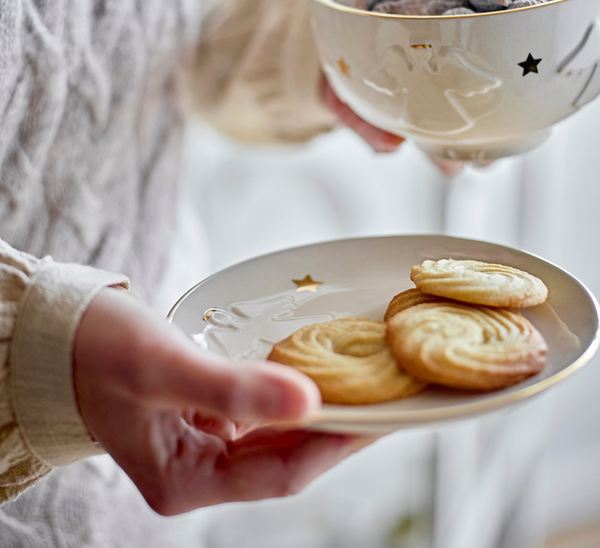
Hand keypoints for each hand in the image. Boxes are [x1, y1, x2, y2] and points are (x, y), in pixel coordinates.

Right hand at [73, 288, 365, 514]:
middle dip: (336, 428)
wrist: (63, 332)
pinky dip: (292, 392)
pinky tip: (318, 372)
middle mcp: (199, 471)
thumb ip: (233, 388)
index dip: (333, 445)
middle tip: (388, 396)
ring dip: (319, 410)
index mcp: (183, 481)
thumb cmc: (99, 350)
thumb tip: (309, 401)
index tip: (380, 415)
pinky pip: (262, 412)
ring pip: (278, 435)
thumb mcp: (164, 367)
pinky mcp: (207, 416)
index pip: (278, 475)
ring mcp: (204, 444)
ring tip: (366, 384)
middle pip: (285, 459)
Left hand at [322, 0, 521, 171]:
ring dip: (433, 141)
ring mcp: (378, 83)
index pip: (473, 39)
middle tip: (498, 149)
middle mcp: (411, 63)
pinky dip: (371, 130)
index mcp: (431, 29)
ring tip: (453, 161)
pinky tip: (389, 143)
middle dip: (472, 120)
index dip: (496, 48)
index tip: (523, 71)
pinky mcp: (339, 96)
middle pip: (446, 92)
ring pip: (408, 115)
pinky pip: (356, 115)